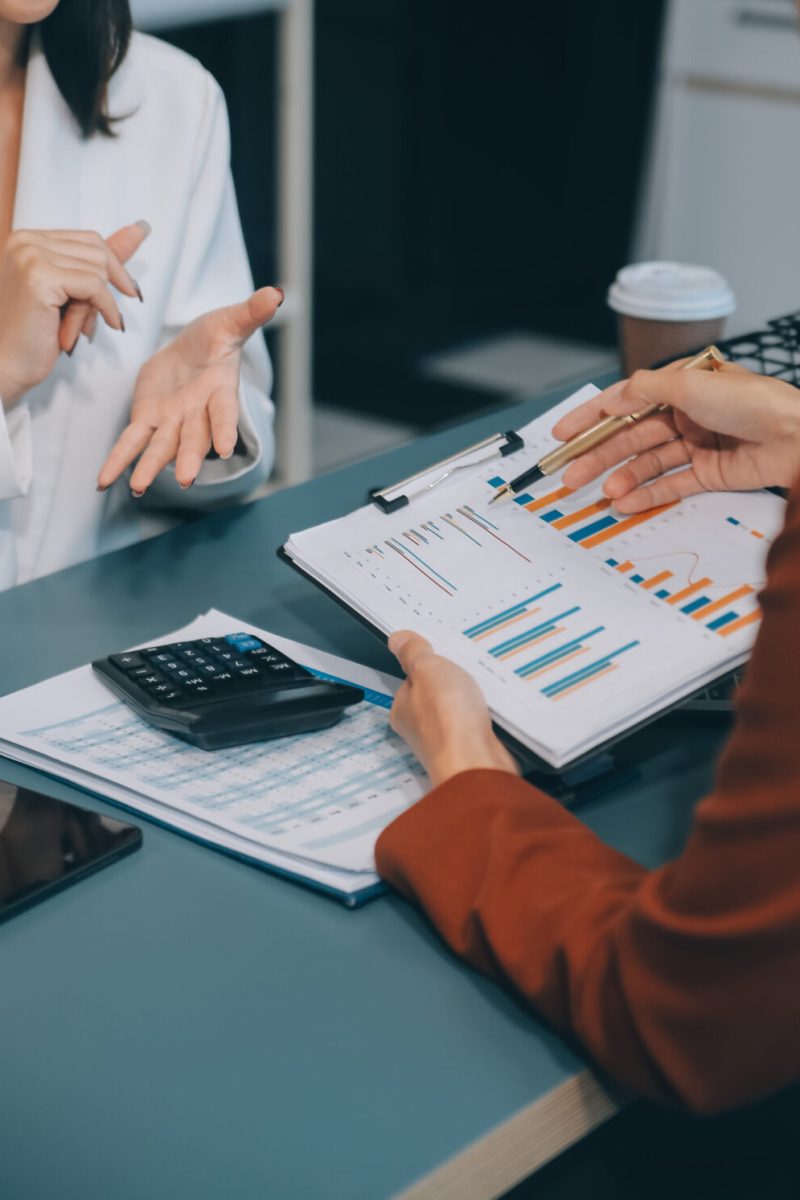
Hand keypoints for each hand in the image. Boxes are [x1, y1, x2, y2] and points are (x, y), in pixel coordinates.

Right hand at [0, 225, 146, 407]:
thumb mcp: (73, 293)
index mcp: (28, 239)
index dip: (113, 269)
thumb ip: (100, 261)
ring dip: (98, 305)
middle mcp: (26, 240)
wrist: (6, 365)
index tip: (126, 292)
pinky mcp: (39, 277)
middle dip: (104, 289)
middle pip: (97, 252)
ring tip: (80, 328)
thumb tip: (139, 229)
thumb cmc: (36, 334)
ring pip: (97, 270)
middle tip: (97, 319)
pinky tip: (94, 330)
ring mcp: (30, 256)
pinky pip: (95, 287)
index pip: (90, 240)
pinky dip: (105, 309)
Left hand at [97, 286, 283, 493]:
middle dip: (189, 457)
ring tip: (138, 487)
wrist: (192, 348)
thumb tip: (276, 293)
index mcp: (220, 392)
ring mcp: (173, 421)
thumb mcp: (231, 321)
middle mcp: (198, 414)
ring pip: (162, 447)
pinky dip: (118, 461)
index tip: (225, 447)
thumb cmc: (216, 336)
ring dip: (150, 468)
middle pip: (194, 439)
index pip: (225, 412)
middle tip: (186, 479)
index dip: (225, 428)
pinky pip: (132, 443)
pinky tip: (104, 482)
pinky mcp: (148, 419)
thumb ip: (251, 312)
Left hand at [389, 631, 518, 788]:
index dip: (427, 664)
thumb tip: (397, 639)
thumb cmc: (447, 718)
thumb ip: (413, 653)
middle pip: (436, 695)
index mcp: (402, 708)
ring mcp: (446, 741)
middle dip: (452, 681)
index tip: (443, 653)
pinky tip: (493, 707)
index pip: (411, 680)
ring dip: (471, 698)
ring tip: (484, 684)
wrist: (477, 763)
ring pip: (458, 710)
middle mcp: (420, 728)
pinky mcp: (470, 750)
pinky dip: (485, 715)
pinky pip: (477, 725)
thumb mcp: (427, 670)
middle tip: (469, 666)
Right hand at [551, 361, 799, 511]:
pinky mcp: (708, 473)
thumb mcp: (690, 384)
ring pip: (647, 462)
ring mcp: (696, 444)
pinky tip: (624, 501)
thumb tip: (611, 397)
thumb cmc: (751, 401)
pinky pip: (669, 484)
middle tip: (569, 475)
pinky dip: (646, 493)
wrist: (796, 437)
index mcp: (680, 384)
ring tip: (601, 492)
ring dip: (621, 476)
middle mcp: (685, 413)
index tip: (563, 434)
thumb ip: (645, 389)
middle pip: (631, 436)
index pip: (625, 400)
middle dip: (599, 455)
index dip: (591, 416)